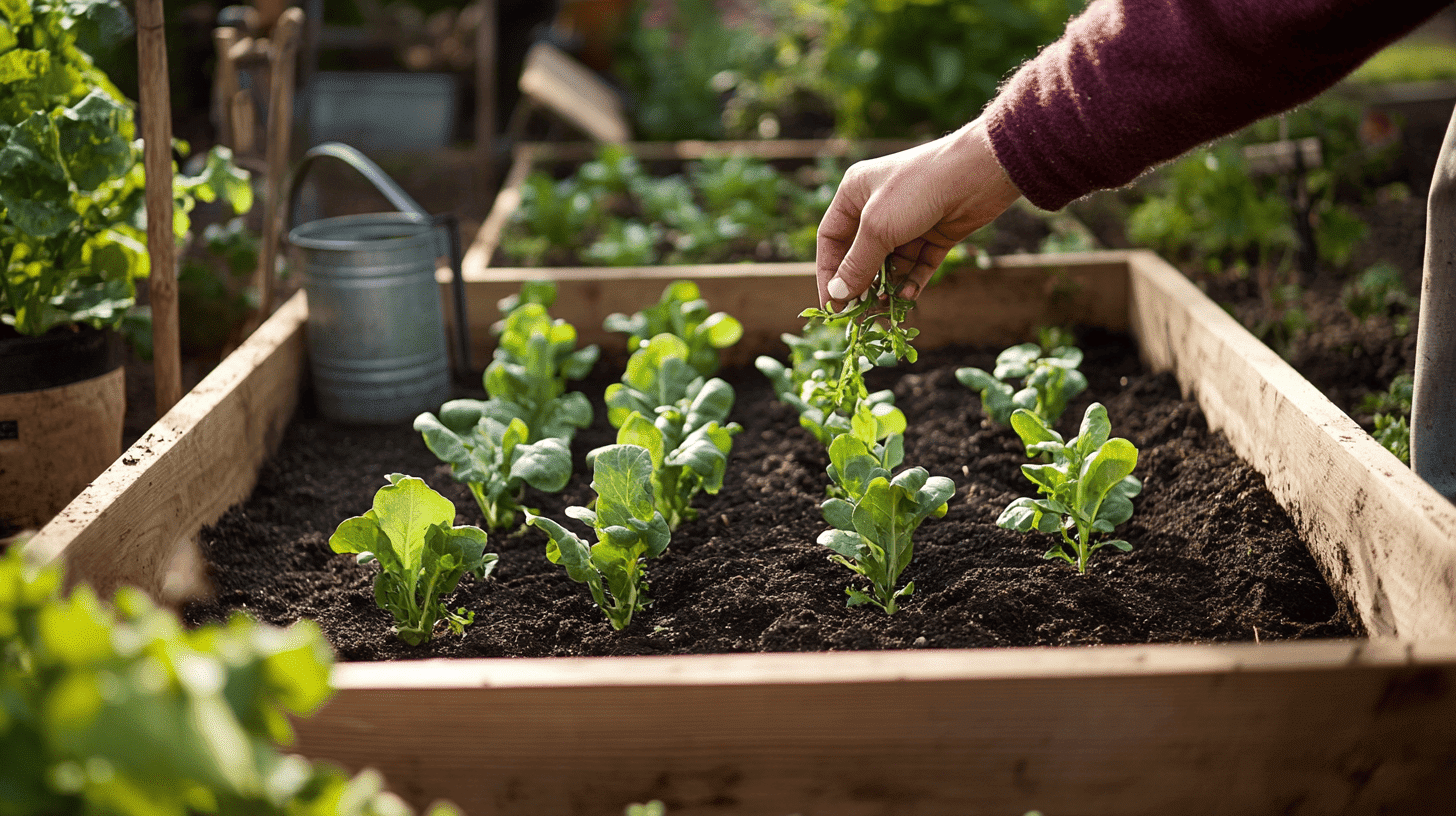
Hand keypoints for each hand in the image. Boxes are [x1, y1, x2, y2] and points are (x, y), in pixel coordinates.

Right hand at [816, 117, 1021, 308]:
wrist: (979, 171)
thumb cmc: (918, 188)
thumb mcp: (878, 228)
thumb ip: (857, 265)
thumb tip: (837, 297)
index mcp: (855, 193)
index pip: (831, 240)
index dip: (829, 273)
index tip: (831, 305)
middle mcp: (879, 207)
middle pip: (861, 255)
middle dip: (861, 285)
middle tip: (860, 316)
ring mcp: (909, 221)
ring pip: (892, 264)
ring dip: (888, 287)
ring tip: (887, 310)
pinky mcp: (935, 233)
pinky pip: (918, 264)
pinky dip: (913, 282)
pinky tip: (909, 297)